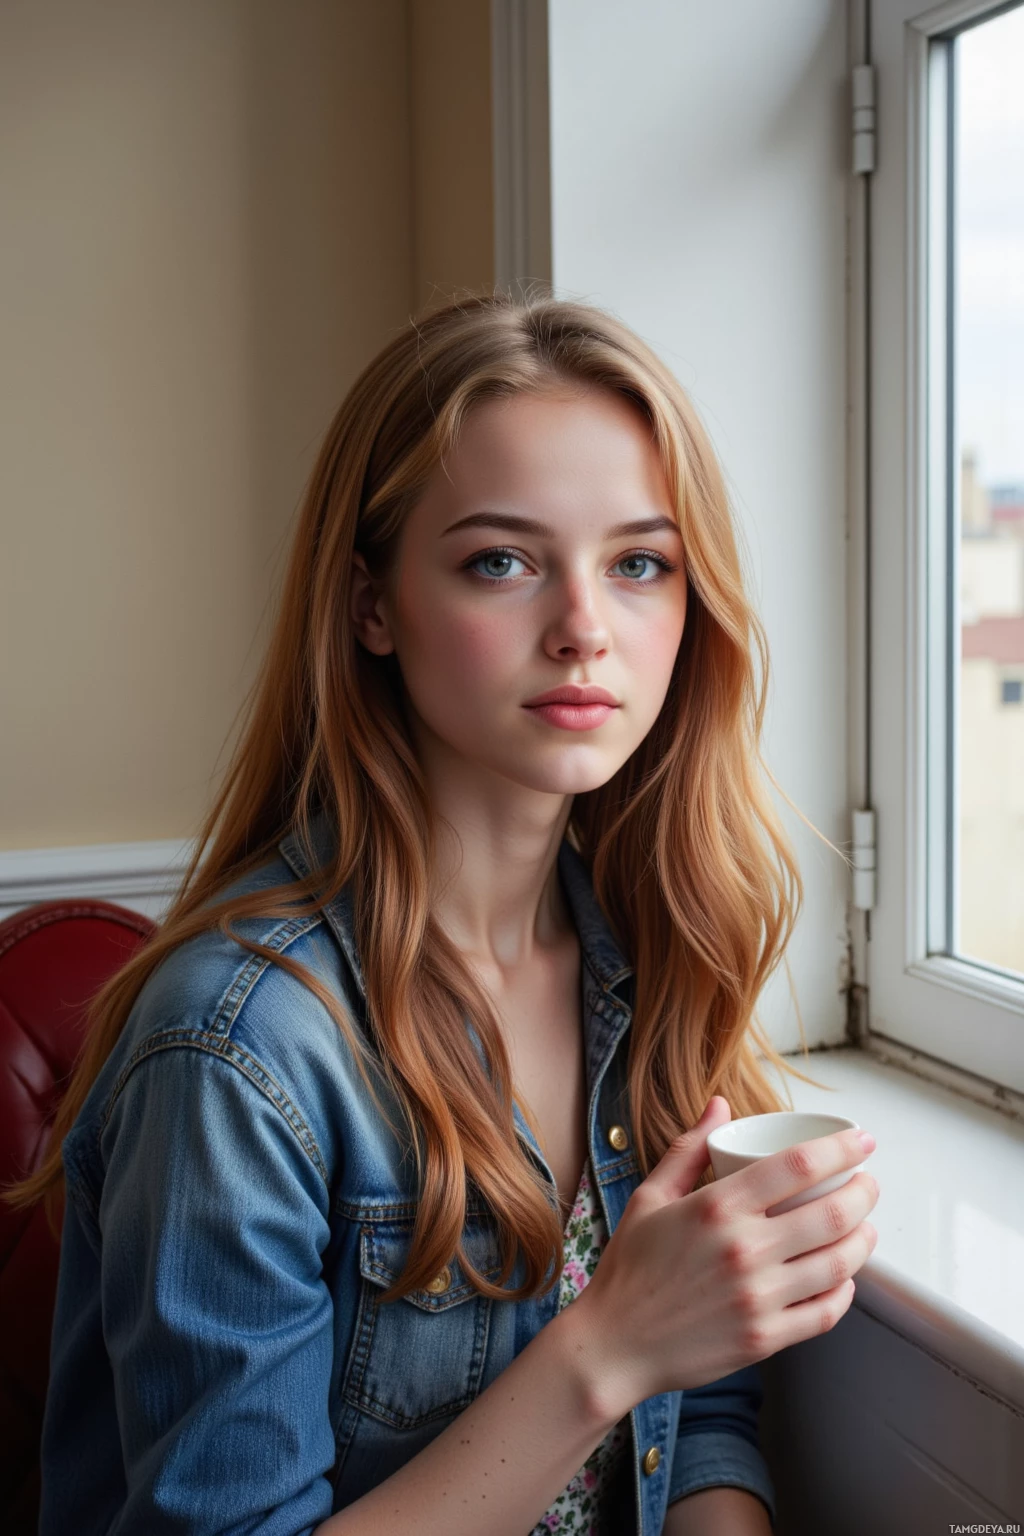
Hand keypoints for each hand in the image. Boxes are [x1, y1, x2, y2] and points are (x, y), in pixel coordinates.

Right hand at [574, 1097, 878, 1412]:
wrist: (615, 1344)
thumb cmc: (631, 1268)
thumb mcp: (650, 1197)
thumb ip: (689, 1149)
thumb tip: (721, 1106)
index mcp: (717, 1207)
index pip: (797, 1166)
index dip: (840, 1149)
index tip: (862, 1141)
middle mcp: (744, 1250)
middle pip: (831, 1214)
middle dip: (864, 1193)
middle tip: (868, 1183)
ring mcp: (758, 1298)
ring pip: (839, 1264)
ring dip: (864, 1240)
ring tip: (865, 1227)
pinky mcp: (764, 1339)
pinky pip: (825, 1313)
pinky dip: (844, 1291)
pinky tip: (843, 1276)